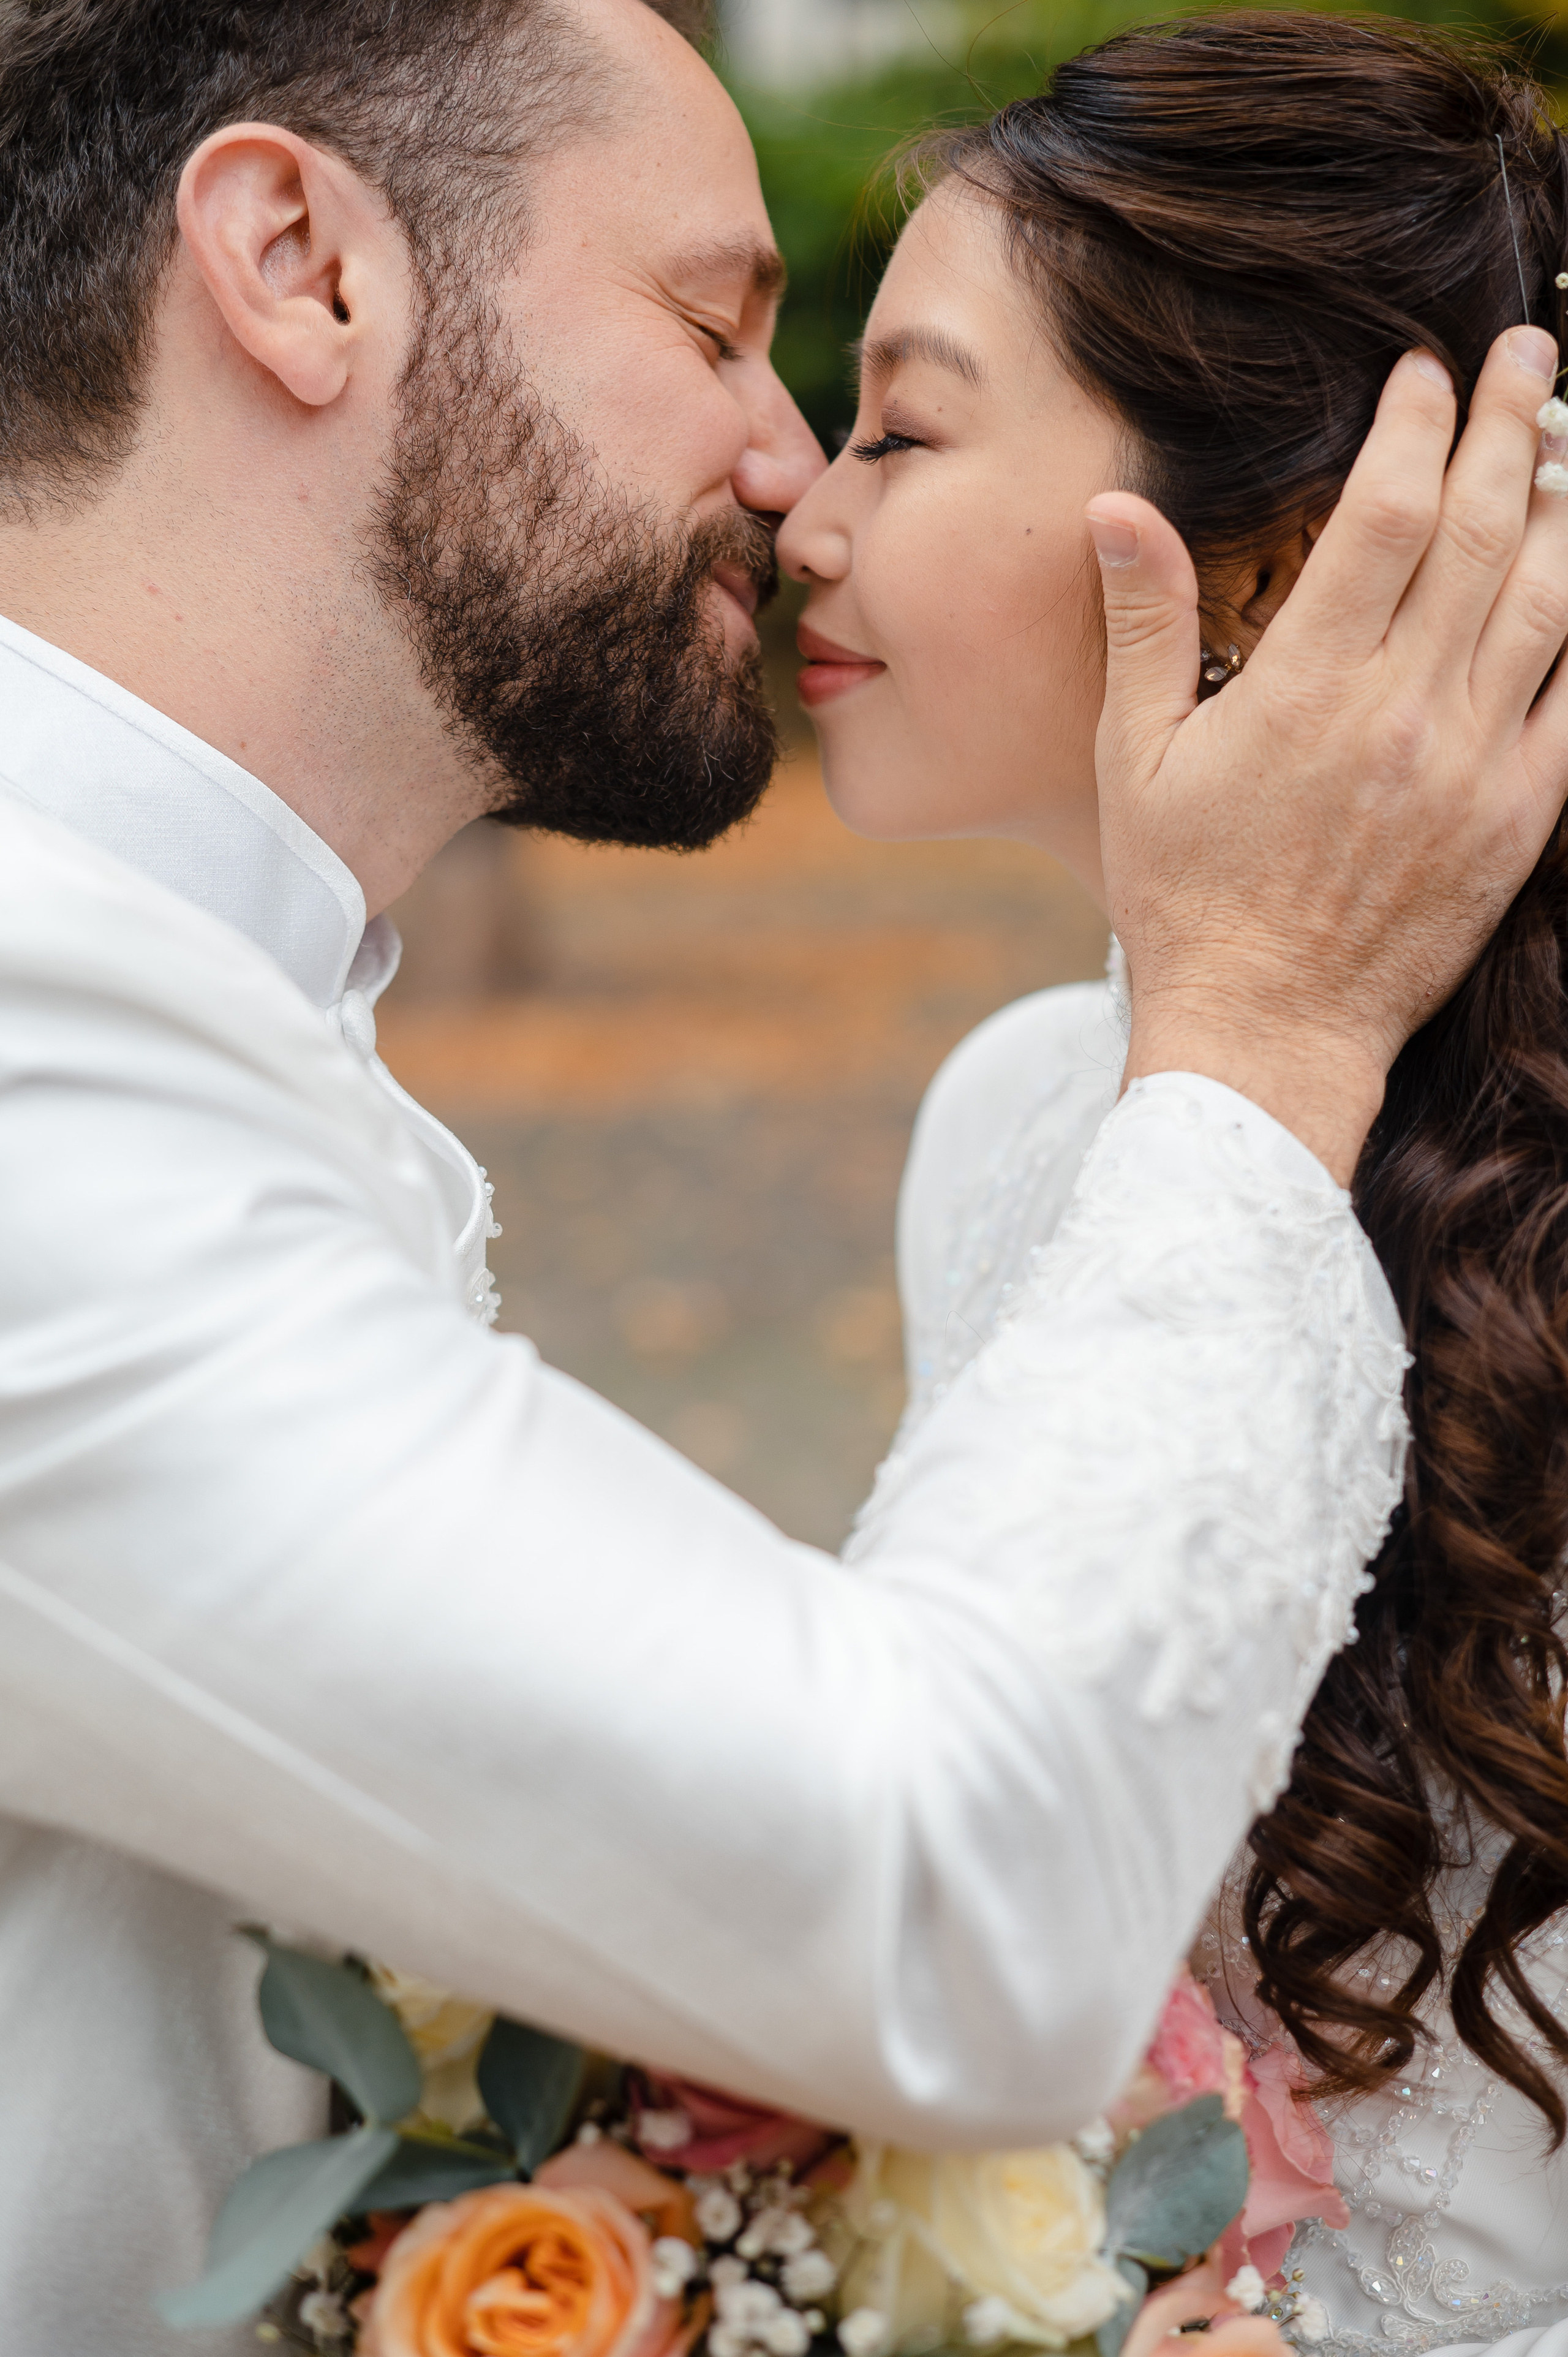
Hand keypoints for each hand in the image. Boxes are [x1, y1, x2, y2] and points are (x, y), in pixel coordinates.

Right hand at [1089, 326, 1567, 1183]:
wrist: (1268, 1031)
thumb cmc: (1186, 898)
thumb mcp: (1135, 760)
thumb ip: (1146, 624)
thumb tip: (1118, 507)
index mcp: (1309, 686)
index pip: (1387, 510)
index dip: (1416, 424)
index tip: (1423, 373)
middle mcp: (1406, 709)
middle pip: (1485, 528)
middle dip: (1512, 423)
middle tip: (1526, 353)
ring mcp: (1476, 762)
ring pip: (1550, 596)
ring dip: (1564, 502)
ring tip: (1565, 440)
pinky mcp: (1520, 815)